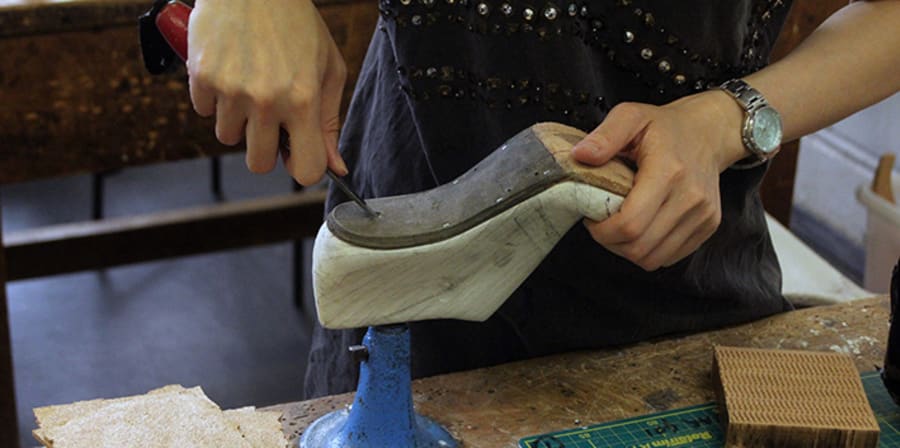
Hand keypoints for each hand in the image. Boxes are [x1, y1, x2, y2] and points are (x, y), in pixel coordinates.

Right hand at [187, 0, 347, 184]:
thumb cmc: (297, 24)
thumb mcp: (328, 68)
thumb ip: (329, 121)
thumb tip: (335, 167)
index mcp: (303, 100)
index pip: (305, 169)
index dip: (303, 167)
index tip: (298, 154)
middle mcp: (266, 100)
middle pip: (258, 164)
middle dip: (265, 149)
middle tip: (270, 120)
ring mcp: (231, 89)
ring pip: (228, 137)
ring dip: (238, 120)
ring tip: (249, 85)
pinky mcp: (202, 76)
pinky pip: (205, 111)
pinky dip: (215, 98)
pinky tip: (229, 70)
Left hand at [572, 91, 748, 270]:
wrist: (708, 132)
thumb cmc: (666, 127)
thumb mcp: (630, 116)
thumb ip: (605, 136)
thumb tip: (581, 155)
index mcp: (668, 172)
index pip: (630, 224)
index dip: (602, 230)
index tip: (592, 216)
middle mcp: (690, 197)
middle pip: (639, 247)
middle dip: (611, 242)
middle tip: (602, 223)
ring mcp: (702, 215)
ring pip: (654, 258)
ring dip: (629, 250)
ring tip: (620, 226)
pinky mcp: (708, 226)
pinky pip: (670, 257)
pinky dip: (650, 250)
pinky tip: (642, 228)